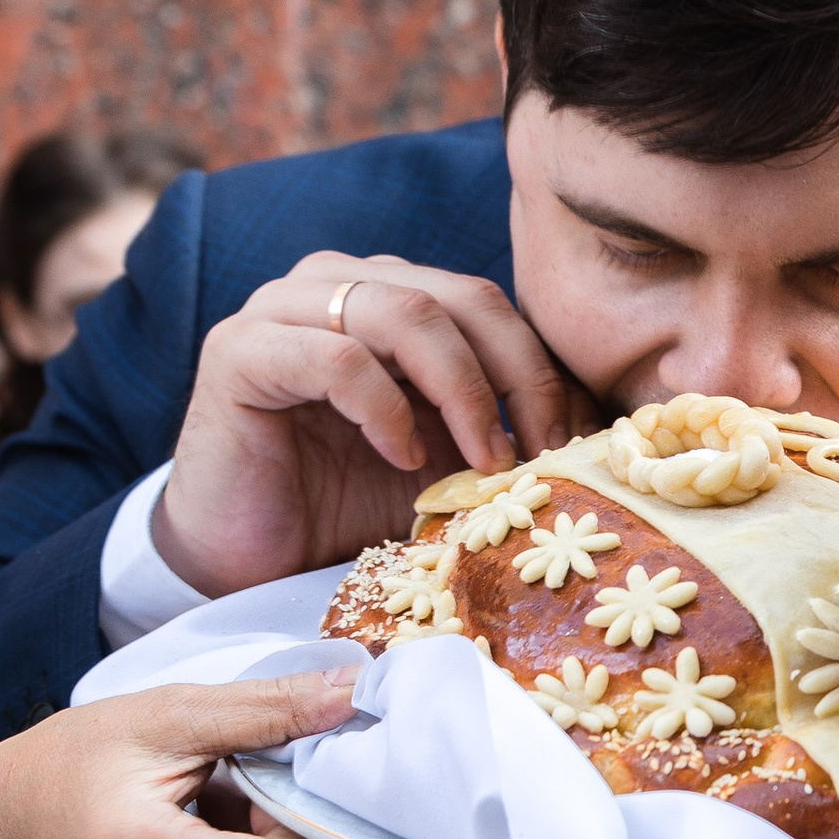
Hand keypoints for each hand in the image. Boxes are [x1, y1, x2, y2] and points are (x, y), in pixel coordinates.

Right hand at [154, 252, 578, 597]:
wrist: (245, 553)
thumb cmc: (345, 505)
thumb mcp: (447, 464)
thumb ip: (503, 431)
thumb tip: (598, 430)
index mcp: (392, 296)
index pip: (488, 305)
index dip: (540, 370)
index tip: (573, 445)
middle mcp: (339, 284)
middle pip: (459, 298)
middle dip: (515, 378)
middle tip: (539, 454)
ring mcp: (284, 309)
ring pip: (403, 312)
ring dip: (461, 391)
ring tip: (480, 461)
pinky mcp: (240, 350)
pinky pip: (336, 356)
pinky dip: (385, 409)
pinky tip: (402, 460)